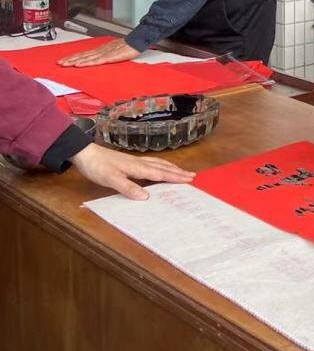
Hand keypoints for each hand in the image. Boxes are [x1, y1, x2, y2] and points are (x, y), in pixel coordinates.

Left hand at [58, 38, 140, 66]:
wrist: (135, 41)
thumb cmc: (127, 46)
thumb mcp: (113, 51)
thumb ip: (105, 54)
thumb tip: (99, 58)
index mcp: (100, 50)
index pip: (83, 54)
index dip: (73, 57)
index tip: (64, 60)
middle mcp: (99, 51)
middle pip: (82, 55)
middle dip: (70, 59)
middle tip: (59, 63)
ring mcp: (103, 53)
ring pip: (86, 58)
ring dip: (74, 61)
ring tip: (65, 64)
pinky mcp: (108, 57)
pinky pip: (95, 61)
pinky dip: (86, 63)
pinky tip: (79, 65)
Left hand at [69, 143, 194, 199]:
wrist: (85, 153)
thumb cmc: (97, 167)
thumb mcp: (111, 179)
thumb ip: (128, 188)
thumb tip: (146, 197)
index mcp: (137, 168)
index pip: (160, 174)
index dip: (175, 177)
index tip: (189, 179)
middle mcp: (139, 163)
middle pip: (163, 167)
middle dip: (177, 171)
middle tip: (192, 175)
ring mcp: (135, 160)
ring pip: (158, 163)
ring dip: (171, 168)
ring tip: (181, 171)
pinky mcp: (130, 160)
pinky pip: (151, 163)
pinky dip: (161, 165)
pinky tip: (159, 166)